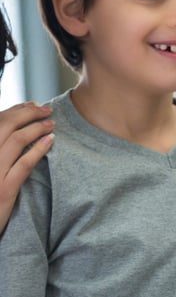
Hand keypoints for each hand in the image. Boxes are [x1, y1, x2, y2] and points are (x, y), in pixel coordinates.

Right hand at [0, 102, 53, 229]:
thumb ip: (1, 151)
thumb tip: (15, 128)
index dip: (13, 111)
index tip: (30, 105)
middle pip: (4, 126)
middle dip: (27, 113)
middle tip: (46, 109)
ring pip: (14, 141)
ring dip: (35, 128)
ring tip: (51, 123)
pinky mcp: (3, 191)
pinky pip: (23, 165)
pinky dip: (38, 149)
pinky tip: (50, 141)